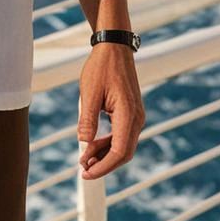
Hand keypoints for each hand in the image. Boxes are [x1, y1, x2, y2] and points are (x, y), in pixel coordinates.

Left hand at [77, 42, 145, 179]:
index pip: (119, 151)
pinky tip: (91, 145)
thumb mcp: (89, 92)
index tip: (86, 173)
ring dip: (104, 154)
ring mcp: (135, 116)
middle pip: (123, 152)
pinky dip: (107, 142)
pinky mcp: (130, 112)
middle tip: (83, 169)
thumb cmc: (101, 66)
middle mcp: (136, 118)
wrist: (114, 47)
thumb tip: (84, 142)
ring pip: (122, 145)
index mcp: (128, 114)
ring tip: (83, 158)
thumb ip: (88, 118)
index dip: (103, 166)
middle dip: (103, 164)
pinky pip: (121, 134)